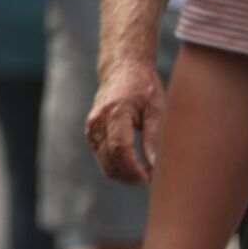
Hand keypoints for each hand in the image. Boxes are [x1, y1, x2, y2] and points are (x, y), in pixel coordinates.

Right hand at [88, 58, 163, 184]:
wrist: (121, 69)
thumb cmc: (143, 86)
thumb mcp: (156, 108)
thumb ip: (153, 136)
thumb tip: (154, 164)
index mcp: (116, 112)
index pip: (120, 148)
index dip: (134, 169)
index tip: (148, 180)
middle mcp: (98, 121)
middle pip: (110, 159)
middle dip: (130, 175)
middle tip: (151, 180)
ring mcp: (92, 127)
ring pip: (104, 161)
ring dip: (123, 174)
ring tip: (144, 173)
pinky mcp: (91, 131)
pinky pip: (101, 156)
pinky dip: (115, 166)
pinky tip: (133, 165)